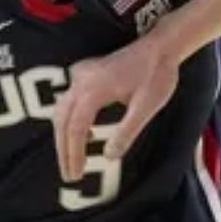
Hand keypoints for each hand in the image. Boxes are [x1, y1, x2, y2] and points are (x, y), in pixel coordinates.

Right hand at [49, 33, 179, 183]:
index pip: (76, 128)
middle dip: (63, 150)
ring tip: (71, 159)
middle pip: (61, 121)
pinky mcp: (84, 73)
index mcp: (93, 90)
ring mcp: (80, 75)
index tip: (76, 174)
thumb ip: (126, 132)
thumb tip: (109, 156)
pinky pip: (67, 101)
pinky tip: (84, 133)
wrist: (160, 46)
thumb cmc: (157, 75)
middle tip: (69, 174)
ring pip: (60, 111)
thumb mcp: (146, 107)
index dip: (73, 154)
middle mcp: (80, 82)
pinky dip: (69, 121)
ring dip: (63, 136)